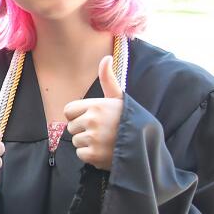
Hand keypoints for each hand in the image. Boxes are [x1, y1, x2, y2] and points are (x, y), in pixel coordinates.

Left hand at [64, 55, 123, 170]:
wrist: (145, 145)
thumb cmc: (130, 120)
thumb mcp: (119, 98)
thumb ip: (108, 79)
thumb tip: (107, 57)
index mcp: (97, 105)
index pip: (68, 111)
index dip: (79, 116)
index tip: (93, 118)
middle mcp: (93, 120)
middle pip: (71, 127)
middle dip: (83, 130)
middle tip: (103, 131)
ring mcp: (93, 138)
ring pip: (76, 141)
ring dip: (88, 143)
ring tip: (105, 141)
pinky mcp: (93, 155)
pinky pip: (80, 154)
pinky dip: (90, 156)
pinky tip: (104, 152)